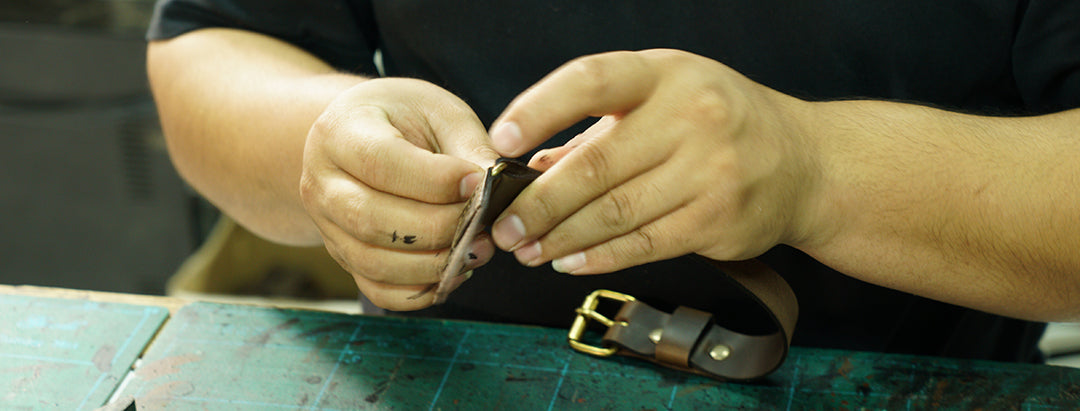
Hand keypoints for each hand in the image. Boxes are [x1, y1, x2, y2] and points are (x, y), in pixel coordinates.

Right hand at [300, 78, 499, 309]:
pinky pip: (377, 289)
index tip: (478, 182)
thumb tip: (495, 188)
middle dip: (438, 229)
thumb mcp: (439, 112)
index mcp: (340, 132)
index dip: (435, 180)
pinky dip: (420, 291)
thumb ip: (468, 146)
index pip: (381, 164)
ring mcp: (327, 226)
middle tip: (484, 225)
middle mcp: (322, 183)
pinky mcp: (343, 258)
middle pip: (372, 220)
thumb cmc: (404, 117)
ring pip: (375, 262)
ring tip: (476, 249)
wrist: (361, 135)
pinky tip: (454, 270)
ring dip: (434, 264)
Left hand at [487, 49, 820, 273]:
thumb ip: (595, 131)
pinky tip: (569, 261)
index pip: (591, 81)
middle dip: (539, 203)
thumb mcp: (661, 100)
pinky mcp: (718, 219)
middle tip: (503, 226)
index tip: (500, 140)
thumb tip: (532, 169)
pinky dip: (599, 257)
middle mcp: (690, 116)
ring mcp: (709, 170)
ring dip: (561, 237)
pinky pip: (645, 244)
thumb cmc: (718, 123)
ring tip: (527, 249)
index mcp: (665, 74)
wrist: (803, 162)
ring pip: (615, 212)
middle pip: (595, 164)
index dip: (539, 109)